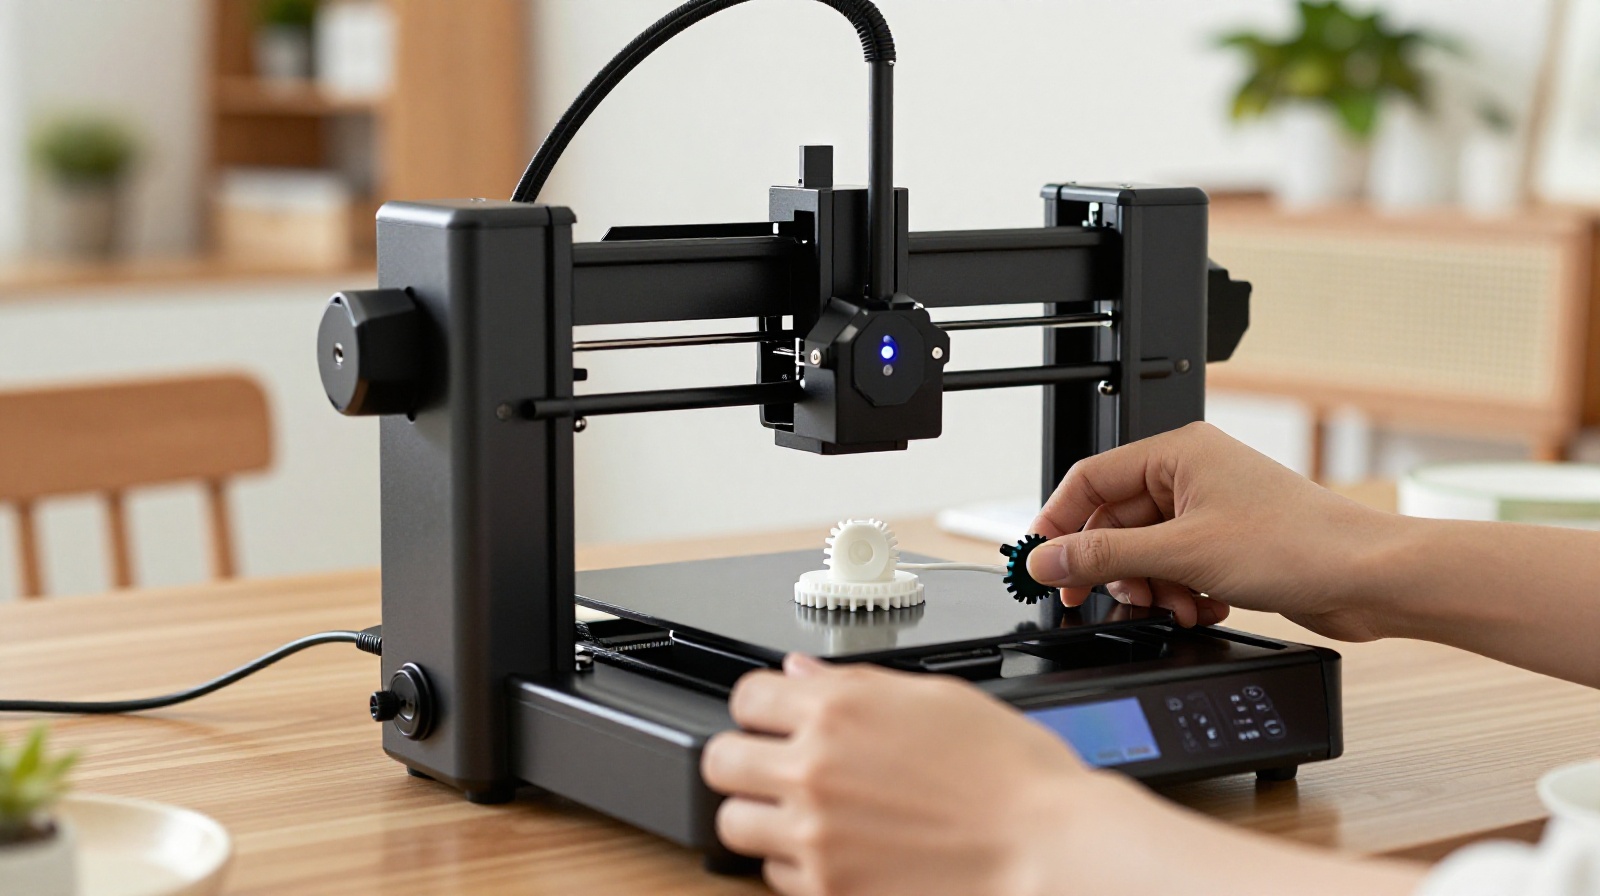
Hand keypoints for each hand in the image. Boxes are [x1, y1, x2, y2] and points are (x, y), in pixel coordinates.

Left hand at [703, 654, 1130, 895]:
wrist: (1048, 852)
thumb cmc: (1014, 777)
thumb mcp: (939, 698)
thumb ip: (856, 684)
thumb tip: (802, 672)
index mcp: (839, 708)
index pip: (746, 696)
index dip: (762, 706)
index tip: (774, 717)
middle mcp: (814, 768)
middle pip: (719, 759)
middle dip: (743, 759)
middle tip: (773, 766)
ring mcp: (815, 835)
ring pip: (733, 823)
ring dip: (761, 816)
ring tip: (802, 815)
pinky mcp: (827, 890)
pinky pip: (774, 875)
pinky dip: (796, 864)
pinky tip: (837, 852)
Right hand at [1026, 422, 1399, 638]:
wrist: (1368, 578)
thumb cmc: (1298, 544)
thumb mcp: (1181, 554)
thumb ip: (1104, 557)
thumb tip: (1046, 560)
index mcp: (1177, 453)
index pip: (1089, 480)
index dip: (1057, 523)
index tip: (1040, 564)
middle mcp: (1192, 475)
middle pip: (1115, 522)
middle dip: (1113, 567)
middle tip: (1098, 599)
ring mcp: (1211, 511)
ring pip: (1145, 552)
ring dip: (1151, 587)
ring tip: (1173, 606)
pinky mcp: (1229, 545)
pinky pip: (1176, 570)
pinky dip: (1180, 594)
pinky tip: (1202, 607)